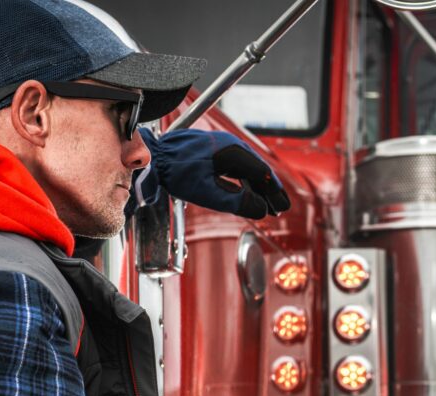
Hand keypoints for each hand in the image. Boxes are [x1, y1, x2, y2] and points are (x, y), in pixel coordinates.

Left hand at [130, 128, 290, 219]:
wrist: (153, 156)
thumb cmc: (176, 173)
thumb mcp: (207, 192)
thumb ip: (236, 202)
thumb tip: (261, 210)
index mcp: (233, 152)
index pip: (262, 174)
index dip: (274, 193)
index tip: (282, 207)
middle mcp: (231, 145)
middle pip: (258, 170)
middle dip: (270, 191)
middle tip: (280, 208)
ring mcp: (222, 146)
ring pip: (248, 168)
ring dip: (258, 187)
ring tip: (266, 204)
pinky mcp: (213, 150)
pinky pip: (237, 166)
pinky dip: (246, 180)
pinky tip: (248, 191)